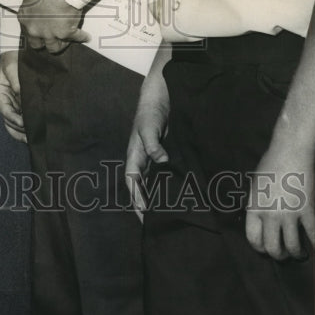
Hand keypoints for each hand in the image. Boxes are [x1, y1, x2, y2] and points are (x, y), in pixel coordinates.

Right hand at [0, 51, 26, 141]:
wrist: (20, 52)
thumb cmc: (14, 59)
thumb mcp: (12, 68)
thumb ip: (17, 83)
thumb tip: (22, 97)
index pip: (5, 110)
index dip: (14, 118)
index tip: (24, 123)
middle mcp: (4, 100)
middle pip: (8, 120)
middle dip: (18, 129)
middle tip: (31, 135)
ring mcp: (11, 103)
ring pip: (13, 122)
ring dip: (21, 131)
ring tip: (33, 137)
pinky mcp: (20, 103)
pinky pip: (20, 118)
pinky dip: (25, 126)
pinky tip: (33, 131)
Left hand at [17, 0, 88, 54]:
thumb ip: (34, 8)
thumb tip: (40, 10)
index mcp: (25, 19)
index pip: (27, 33)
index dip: (35, 34)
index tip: (40, 34)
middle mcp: (35, 29)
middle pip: (37, 44)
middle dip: (45, 42)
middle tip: (52, 39)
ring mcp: (49, 33)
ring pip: (54, 47)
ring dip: (62, 44)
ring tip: (67, 41)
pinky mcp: (66, 33)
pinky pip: (76, 37)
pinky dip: (82, 37)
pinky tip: (85, 36)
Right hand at [124, 63, 169, 220]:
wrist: (163, 92)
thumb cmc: (150, 108)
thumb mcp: (148, 125)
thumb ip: (152, 144)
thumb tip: (162, 162)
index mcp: (135, 153)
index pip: (132, 181)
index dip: (136, 199)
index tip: (144, 217)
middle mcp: (145, 157)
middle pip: (143, 184)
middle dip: (147, 202)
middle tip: (158, 222)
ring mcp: (157, 155)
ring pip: (156, 180)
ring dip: (160, 194)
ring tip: (170, 212)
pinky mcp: (169, 151)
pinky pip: (168, 171)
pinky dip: (171, 183)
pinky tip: (182, 191)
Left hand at [245, 142, 314, 260]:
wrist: (290, 151)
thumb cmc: (272, 163)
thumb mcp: (257, 185)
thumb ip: (258, 203)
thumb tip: (261, 218)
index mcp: (255, 207)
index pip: (253, 238)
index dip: (260, 249)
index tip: (267, 250)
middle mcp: (270, 214)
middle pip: (272, 248)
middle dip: (280, 256)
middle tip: (286, 255)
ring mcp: (288, 213)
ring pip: (293, 246)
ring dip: (298, 254)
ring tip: (301, 254)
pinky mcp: (306, 210)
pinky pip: (313, 234)